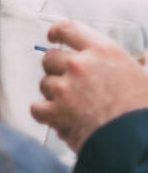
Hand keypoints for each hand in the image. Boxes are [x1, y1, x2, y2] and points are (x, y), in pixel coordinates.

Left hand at [30, 20, 147, 150]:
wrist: (136, 143)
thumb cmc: (141, 112)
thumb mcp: (143, 77)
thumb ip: (127, 64)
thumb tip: (130, 59)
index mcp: (104, 51)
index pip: (70, 29)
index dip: (57, 32)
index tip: (52, 37)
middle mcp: (80, 65)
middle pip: (50, 58)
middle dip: (55, 69)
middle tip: (68, 83)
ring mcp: (64, 88)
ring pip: (44, 84)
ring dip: (54, 94)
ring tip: (76, 107)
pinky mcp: (54, 111)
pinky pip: (36, 107)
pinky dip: (45, 114)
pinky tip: (61, 119)